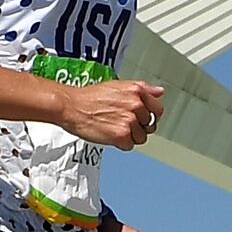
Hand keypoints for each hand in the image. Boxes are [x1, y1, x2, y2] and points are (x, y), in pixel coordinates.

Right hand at [52, 78, 167, 147]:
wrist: (71, 106)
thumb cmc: (89, 97)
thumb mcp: (118, 85)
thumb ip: (143, 89)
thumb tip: (160, 92)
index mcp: (137, 90)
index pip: (158, 109)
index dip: (150, 115)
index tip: (143, 118)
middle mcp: (136, 104)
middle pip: (150, 125)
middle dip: (139, 126)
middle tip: (123, 123)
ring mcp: (130, 120)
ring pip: (141, 137)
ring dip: (130, 136)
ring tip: (114, 128)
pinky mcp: (122, 135)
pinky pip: (130, 146)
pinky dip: (121, 144)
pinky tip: (110, 134)